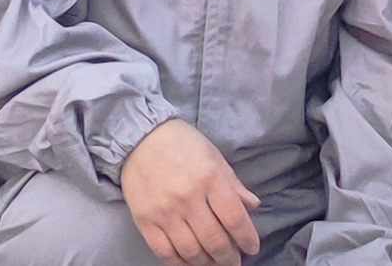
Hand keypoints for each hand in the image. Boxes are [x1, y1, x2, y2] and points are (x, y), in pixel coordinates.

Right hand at [118, 117, 265, 265]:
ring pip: (191, 251)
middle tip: (234, 261)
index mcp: (209, 178)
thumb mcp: (214, 156)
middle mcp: (187, 198)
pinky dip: (179, 263)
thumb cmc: (181, 144)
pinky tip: (189, 262)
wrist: (139, 137)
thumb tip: (253, 206)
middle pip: (214, 240)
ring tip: (214, 262)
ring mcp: (164, 211)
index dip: (247, 239)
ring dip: (207, 263)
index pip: (234, 219)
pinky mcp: (145, 220)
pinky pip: (164, 252)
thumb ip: (234, 184)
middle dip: (229, 257)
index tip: (252, 248)